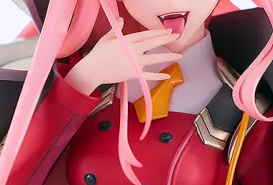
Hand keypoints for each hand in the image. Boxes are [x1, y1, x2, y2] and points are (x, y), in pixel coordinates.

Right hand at [66, 18, 181, 94]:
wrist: (93, 70)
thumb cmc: (98, 54)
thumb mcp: (107, 38)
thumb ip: (117, 29)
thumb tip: (122, 20)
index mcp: (127, 40)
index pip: (146, 35)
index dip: (158, 32)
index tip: (168, 30)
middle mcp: (133, 50)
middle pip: (153, 43)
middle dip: (166, 39)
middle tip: (177, 36)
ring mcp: (135, 62)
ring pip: (155, 59)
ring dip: (169, 57)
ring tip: (180, 56)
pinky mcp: (134, 74)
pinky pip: (149, 75)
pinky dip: (158, 76)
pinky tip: (167, 76)